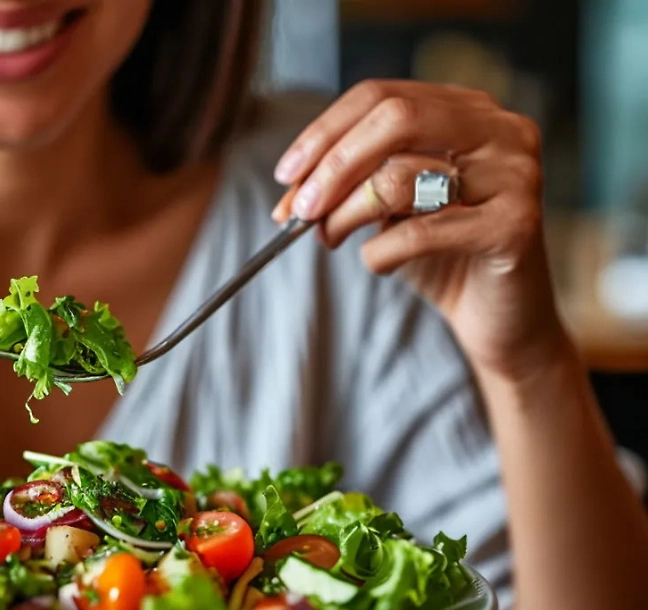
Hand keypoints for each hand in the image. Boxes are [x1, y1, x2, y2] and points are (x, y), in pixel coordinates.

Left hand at [272, 80, 569, 379]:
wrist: (501, 319)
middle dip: (333, 165)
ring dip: (346, 214)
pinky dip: (380, 253)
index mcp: (467, 109)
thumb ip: (351, 181)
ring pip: (400, 176)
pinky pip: (419, 232)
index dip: (324, 132)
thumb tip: (291, 184)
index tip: (286, 174)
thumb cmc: (442, 256)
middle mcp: (500, 129)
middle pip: (395, 118)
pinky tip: (381, 264)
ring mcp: (515, 173)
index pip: (380, 96)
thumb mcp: (389, 207)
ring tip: (332, 239)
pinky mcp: (516, 225)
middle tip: (299, 209)